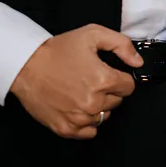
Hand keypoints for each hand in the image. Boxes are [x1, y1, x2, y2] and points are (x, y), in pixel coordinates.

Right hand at [10, 24, 142, 139]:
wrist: (27, 65)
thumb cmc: (59, 49)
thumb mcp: (92, 34)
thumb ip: (121, 45)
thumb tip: (138, 62)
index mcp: (103, 79)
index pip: (128, 86)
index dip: (120, 77)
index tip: (109, 72)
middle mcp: (93, 102)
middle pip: (117, 102)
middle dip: (109, 90)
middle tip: (91, 78)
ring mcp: (79, 118)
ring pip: (103, 117)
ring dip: (98, 106)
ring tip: (82, 90)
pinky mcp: (66, 128)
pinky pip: (89, 132)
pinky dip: (87, 121)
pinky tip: (77, 106)